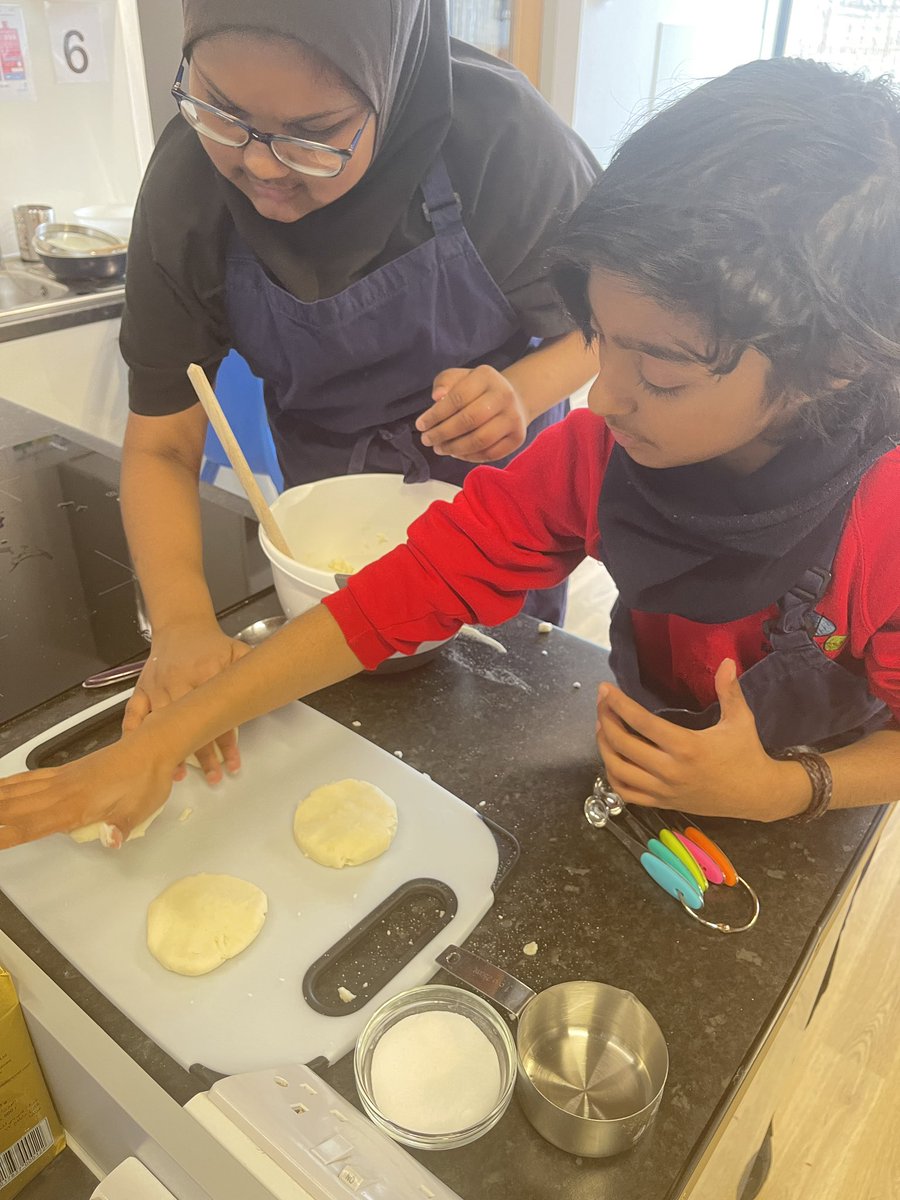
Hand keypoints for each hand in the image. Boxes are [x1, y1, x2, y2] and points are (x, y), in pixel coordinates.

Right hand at [0, 724, 177, 849]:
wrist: (152, 747)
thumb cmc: (147, 779)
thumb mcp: (141, 807)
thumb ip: (121, 826)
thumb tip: (110, 842)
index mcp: (76, 805)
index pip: (31, 826)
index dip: (5, 835)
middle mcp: (62, 792)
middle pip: (15, 808)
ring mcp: (62, 779)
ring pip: (18, 792)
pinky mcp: (67, 771)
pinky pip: (31, 778)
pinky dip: (11, 784)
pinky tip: (3, 787)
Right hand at [122, 618, 249, 782]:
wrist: (181, 626)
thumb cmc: (210, 644)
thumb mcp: (236, 650)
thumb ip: (252, 669)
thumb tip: (270, 690)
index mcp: (204, 672)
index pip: (217, 714)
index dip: (226, 742)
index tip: (232, 763)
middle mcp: (178, 681)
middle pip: (189, 724)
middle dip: (202, 754)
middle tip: (213, 776)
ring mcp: (156, 687)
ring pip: (161, 724)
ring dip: (170, 750)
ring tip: (178, 775)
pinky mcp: (141, 688)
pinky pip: (132, 715)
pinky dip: (133, 734)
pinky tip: (140, 754)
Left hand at [416, 366, 529, 462]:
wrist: (513, 399)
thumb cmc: (478, 390)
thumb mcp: (459, 378)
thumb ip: (445, 382)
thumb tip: (437, 397)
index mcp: (486, 376)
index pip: (457, 397)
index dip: (436, 414)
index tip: (420, 425)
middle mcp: (504, 395)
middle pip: (469, 420)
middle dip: (443, 433)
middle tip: (427, 440)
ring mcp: (514, 418)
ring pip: (480, 440)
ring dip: (455, 448)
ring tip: (440, 448)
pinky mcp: (517, 437)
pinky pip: (490, 453)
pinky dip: (469, 457)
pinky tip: (456, 453)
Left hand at [595, 659, 808, 821]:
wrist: (757, 795)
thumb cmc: (747, 754)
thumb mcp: (741, 720)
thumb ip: (730, 690)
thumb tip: (727, 661)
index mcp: (687, 746)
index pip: (642, 722)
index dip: (618, 704)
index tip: (605, 689)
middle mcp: (671, 770)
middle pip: (623, 745)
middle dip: (606, 720)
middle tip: (602, 704)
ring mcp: (664, 790)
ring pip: (619, 770)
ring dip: (604, 747)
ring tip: (603, 727)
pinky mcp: (663, 803)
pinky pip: (627, 793)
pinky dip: (612, 776)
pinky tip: (612, 759)